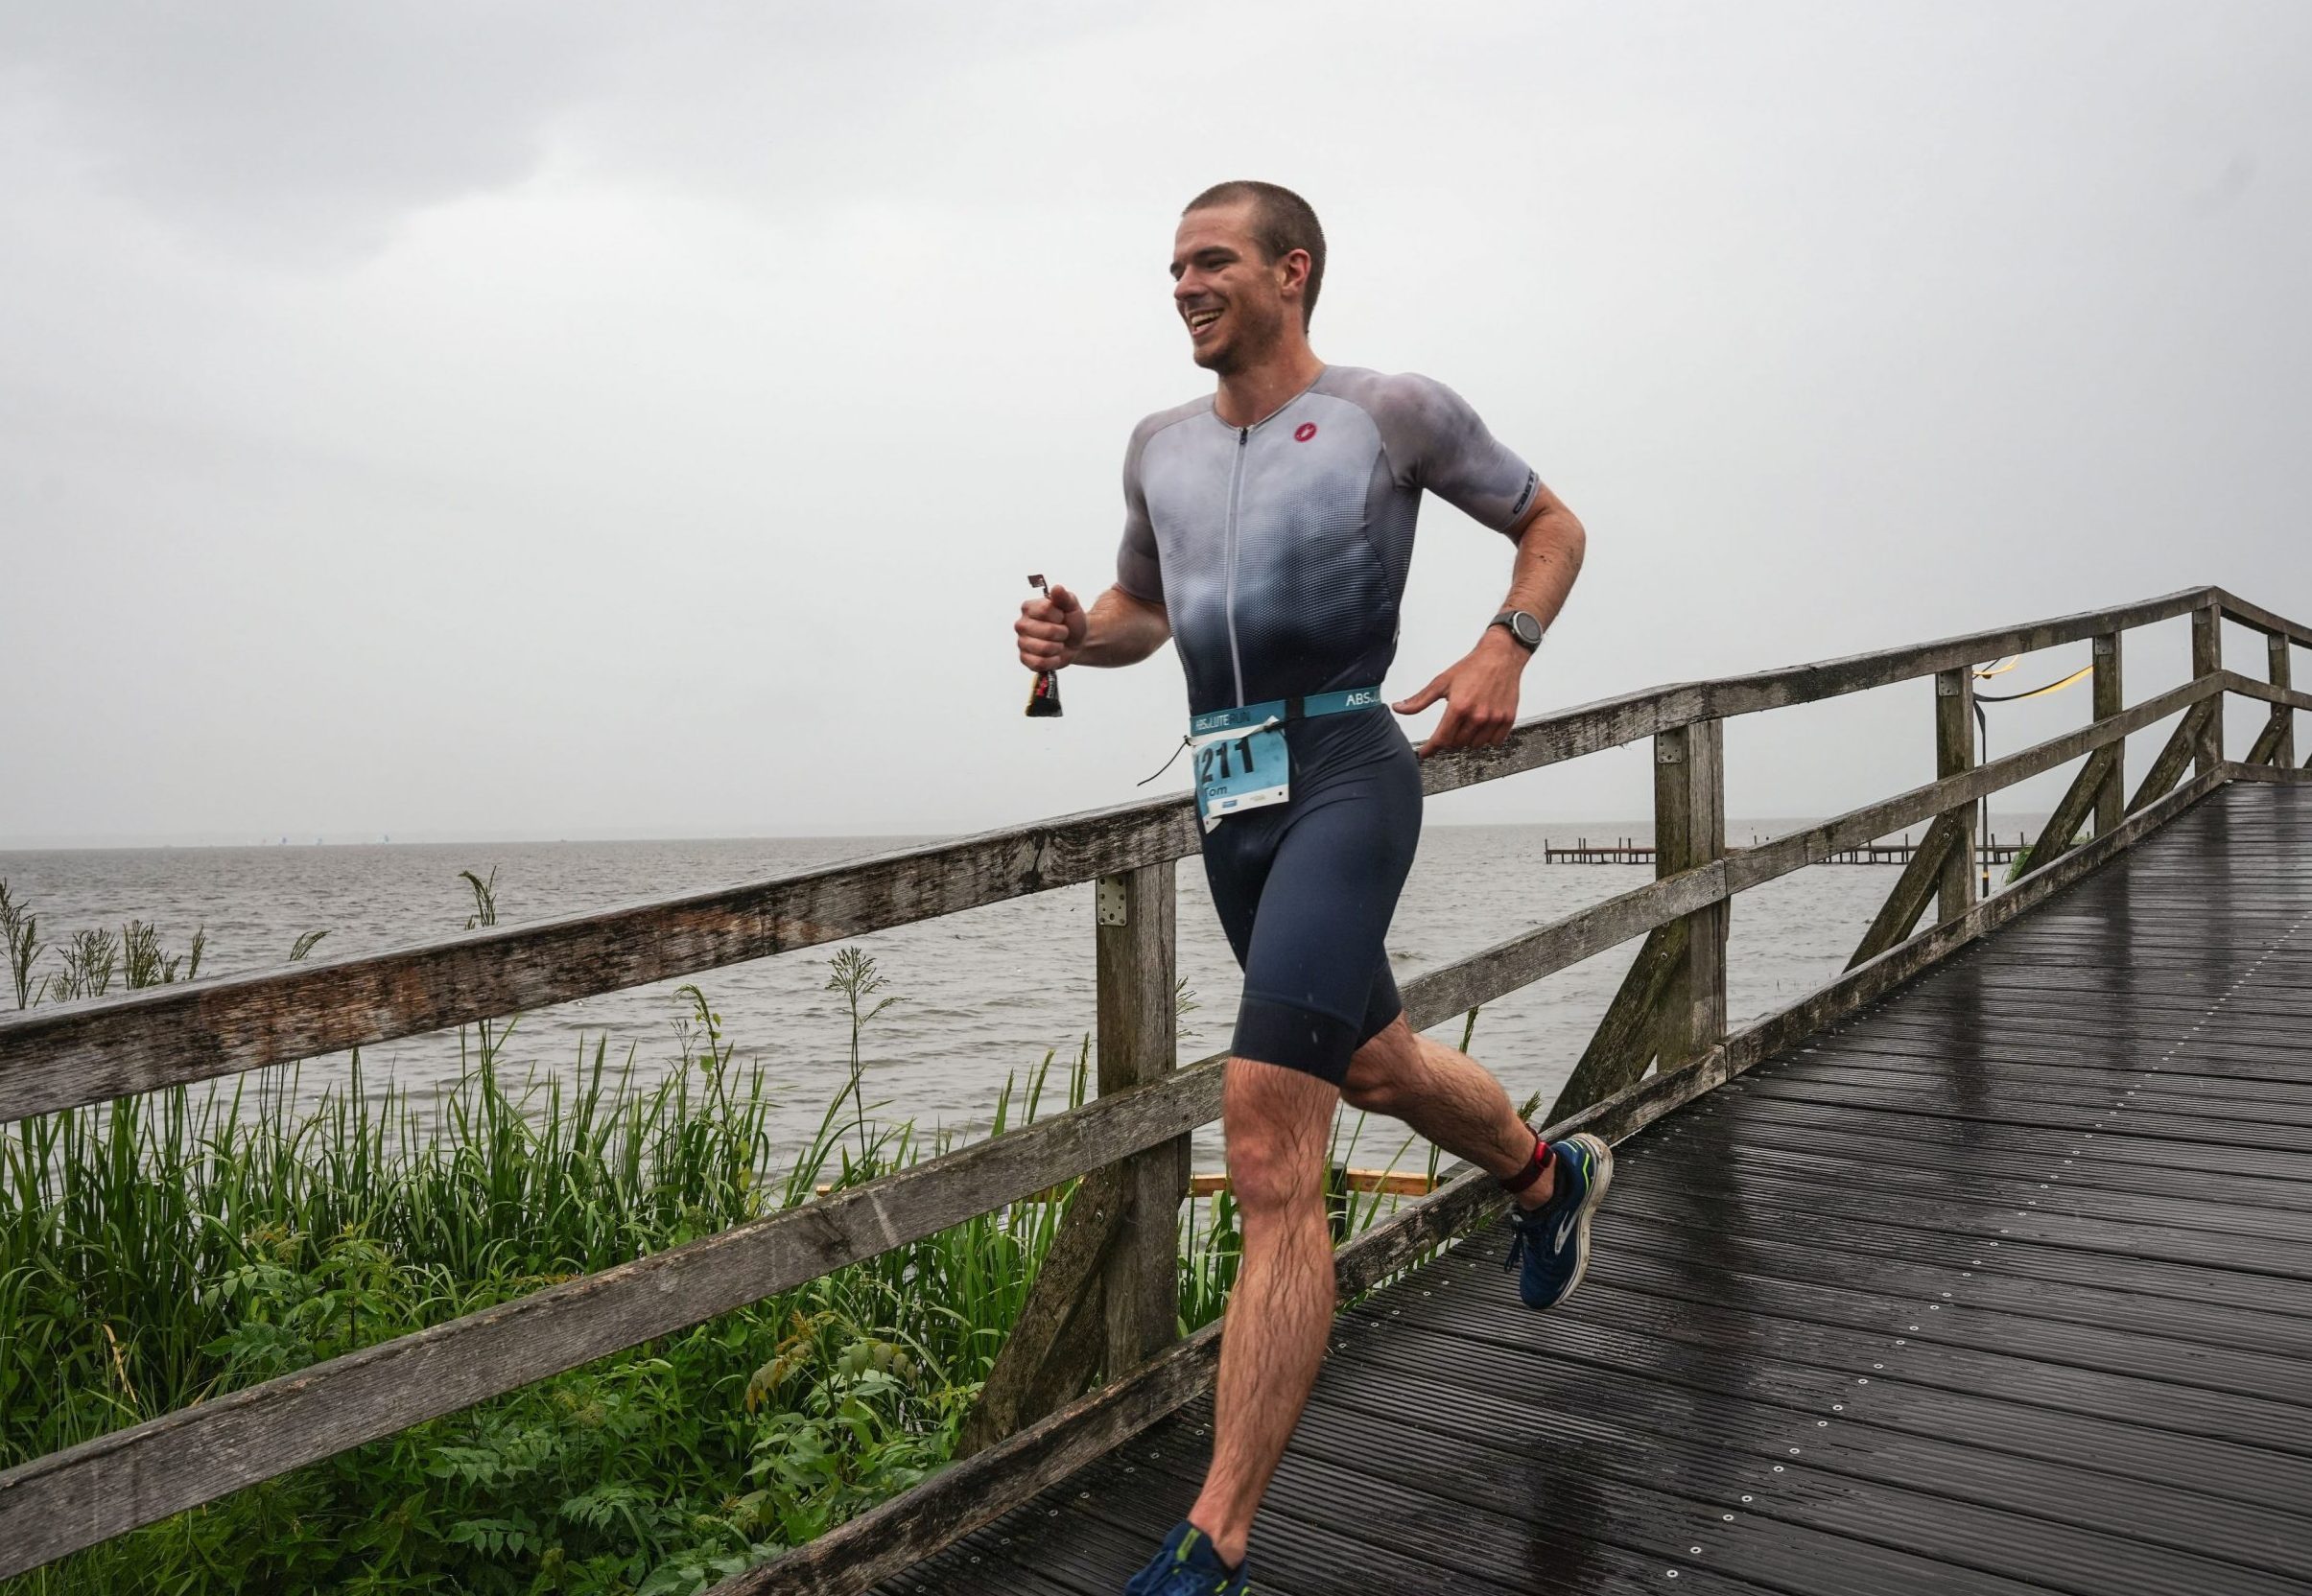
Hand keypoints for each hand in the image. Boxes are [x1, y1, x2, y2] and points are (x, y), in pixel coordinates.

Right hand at [1015, 583, 1087, 670]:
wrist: (1076, 642)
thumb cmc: (1071, 621)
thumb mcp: (1072, 606)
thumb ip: (1064, 597)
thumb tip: (1057, 588)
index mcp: (1029, 608)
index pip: (1045, 610)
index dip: (1059, 616)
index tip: (1061, 617)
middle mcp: (1021, 624)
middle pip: (1045, 631)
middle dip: (1061, 633)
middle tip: (1062, 632)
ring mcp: (1021, 643)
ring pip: (1043, 649)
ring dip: (1058, 648)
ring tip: (1058, 644)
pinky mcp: (1025, 659)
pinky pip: (1039, 663)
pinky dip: (1052, 661)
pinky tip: (1054, 656)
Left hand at [1393, 630, 1526, 755]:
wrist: (1500, 656)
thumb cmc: (1472, 667)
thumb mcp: (1441, 682)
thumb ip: (1419, 700)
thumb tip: (1399, 708)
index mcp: (1459, 707)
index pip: (1441, 739)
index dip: (1430, 749)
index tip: (1425, 753)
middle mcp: (1477, 715)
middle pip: (1457, 743)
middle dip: (1450, 738)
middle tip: (1452, 725)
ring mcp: (1494, 719)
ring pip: (1475, 745)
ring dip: (1468, 739)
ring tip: (1468, 722)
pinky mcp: (1508, 719)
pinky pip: (1494, 742)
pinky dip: (1487, 738)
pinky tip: (1483, 725)